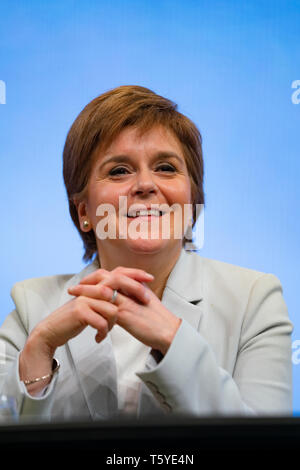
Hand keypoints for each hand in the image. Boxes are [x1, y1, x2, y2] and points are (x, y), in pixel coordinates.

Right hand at [19, 267, 152, 394]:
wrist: (54, 329)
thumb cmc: (77, 318)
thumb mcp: (95, 305)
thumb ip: (108, 298)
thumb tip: (128, 294)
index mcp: (96, 285)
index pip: (118, 272)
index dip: (135, 273)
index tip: (150, 278)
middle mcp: (92, 288)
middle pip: (118, 283)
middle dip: (136, 291)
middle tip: (147, 301)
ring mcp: (86, 298)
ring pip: (113, 308)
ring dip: (112, 324)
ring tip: (105, 331)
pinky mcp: (80, 311)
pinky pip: (101, 321)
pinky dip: (102, 332)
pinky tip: (98, 338)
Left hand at [68, 267, 181, 354]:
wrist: (169, 333)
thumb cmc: (159, 321)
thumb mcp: (147, 302)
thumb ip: (135, 296)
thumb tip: (122, 294)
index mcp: (137, 286)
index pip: (115, 274)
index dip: (98, 276)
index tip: (86, 280)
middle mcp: (132, 290)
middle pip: (106, 277)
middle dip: (88, 280)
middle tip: (75, 286)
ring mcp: (128, 301)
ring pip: (103, 290)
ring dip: (86, 291)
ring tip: (74, 294)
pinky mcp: (126, 315)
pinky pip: (105, 307)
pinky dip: (94, 308)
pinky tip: (84, 310)